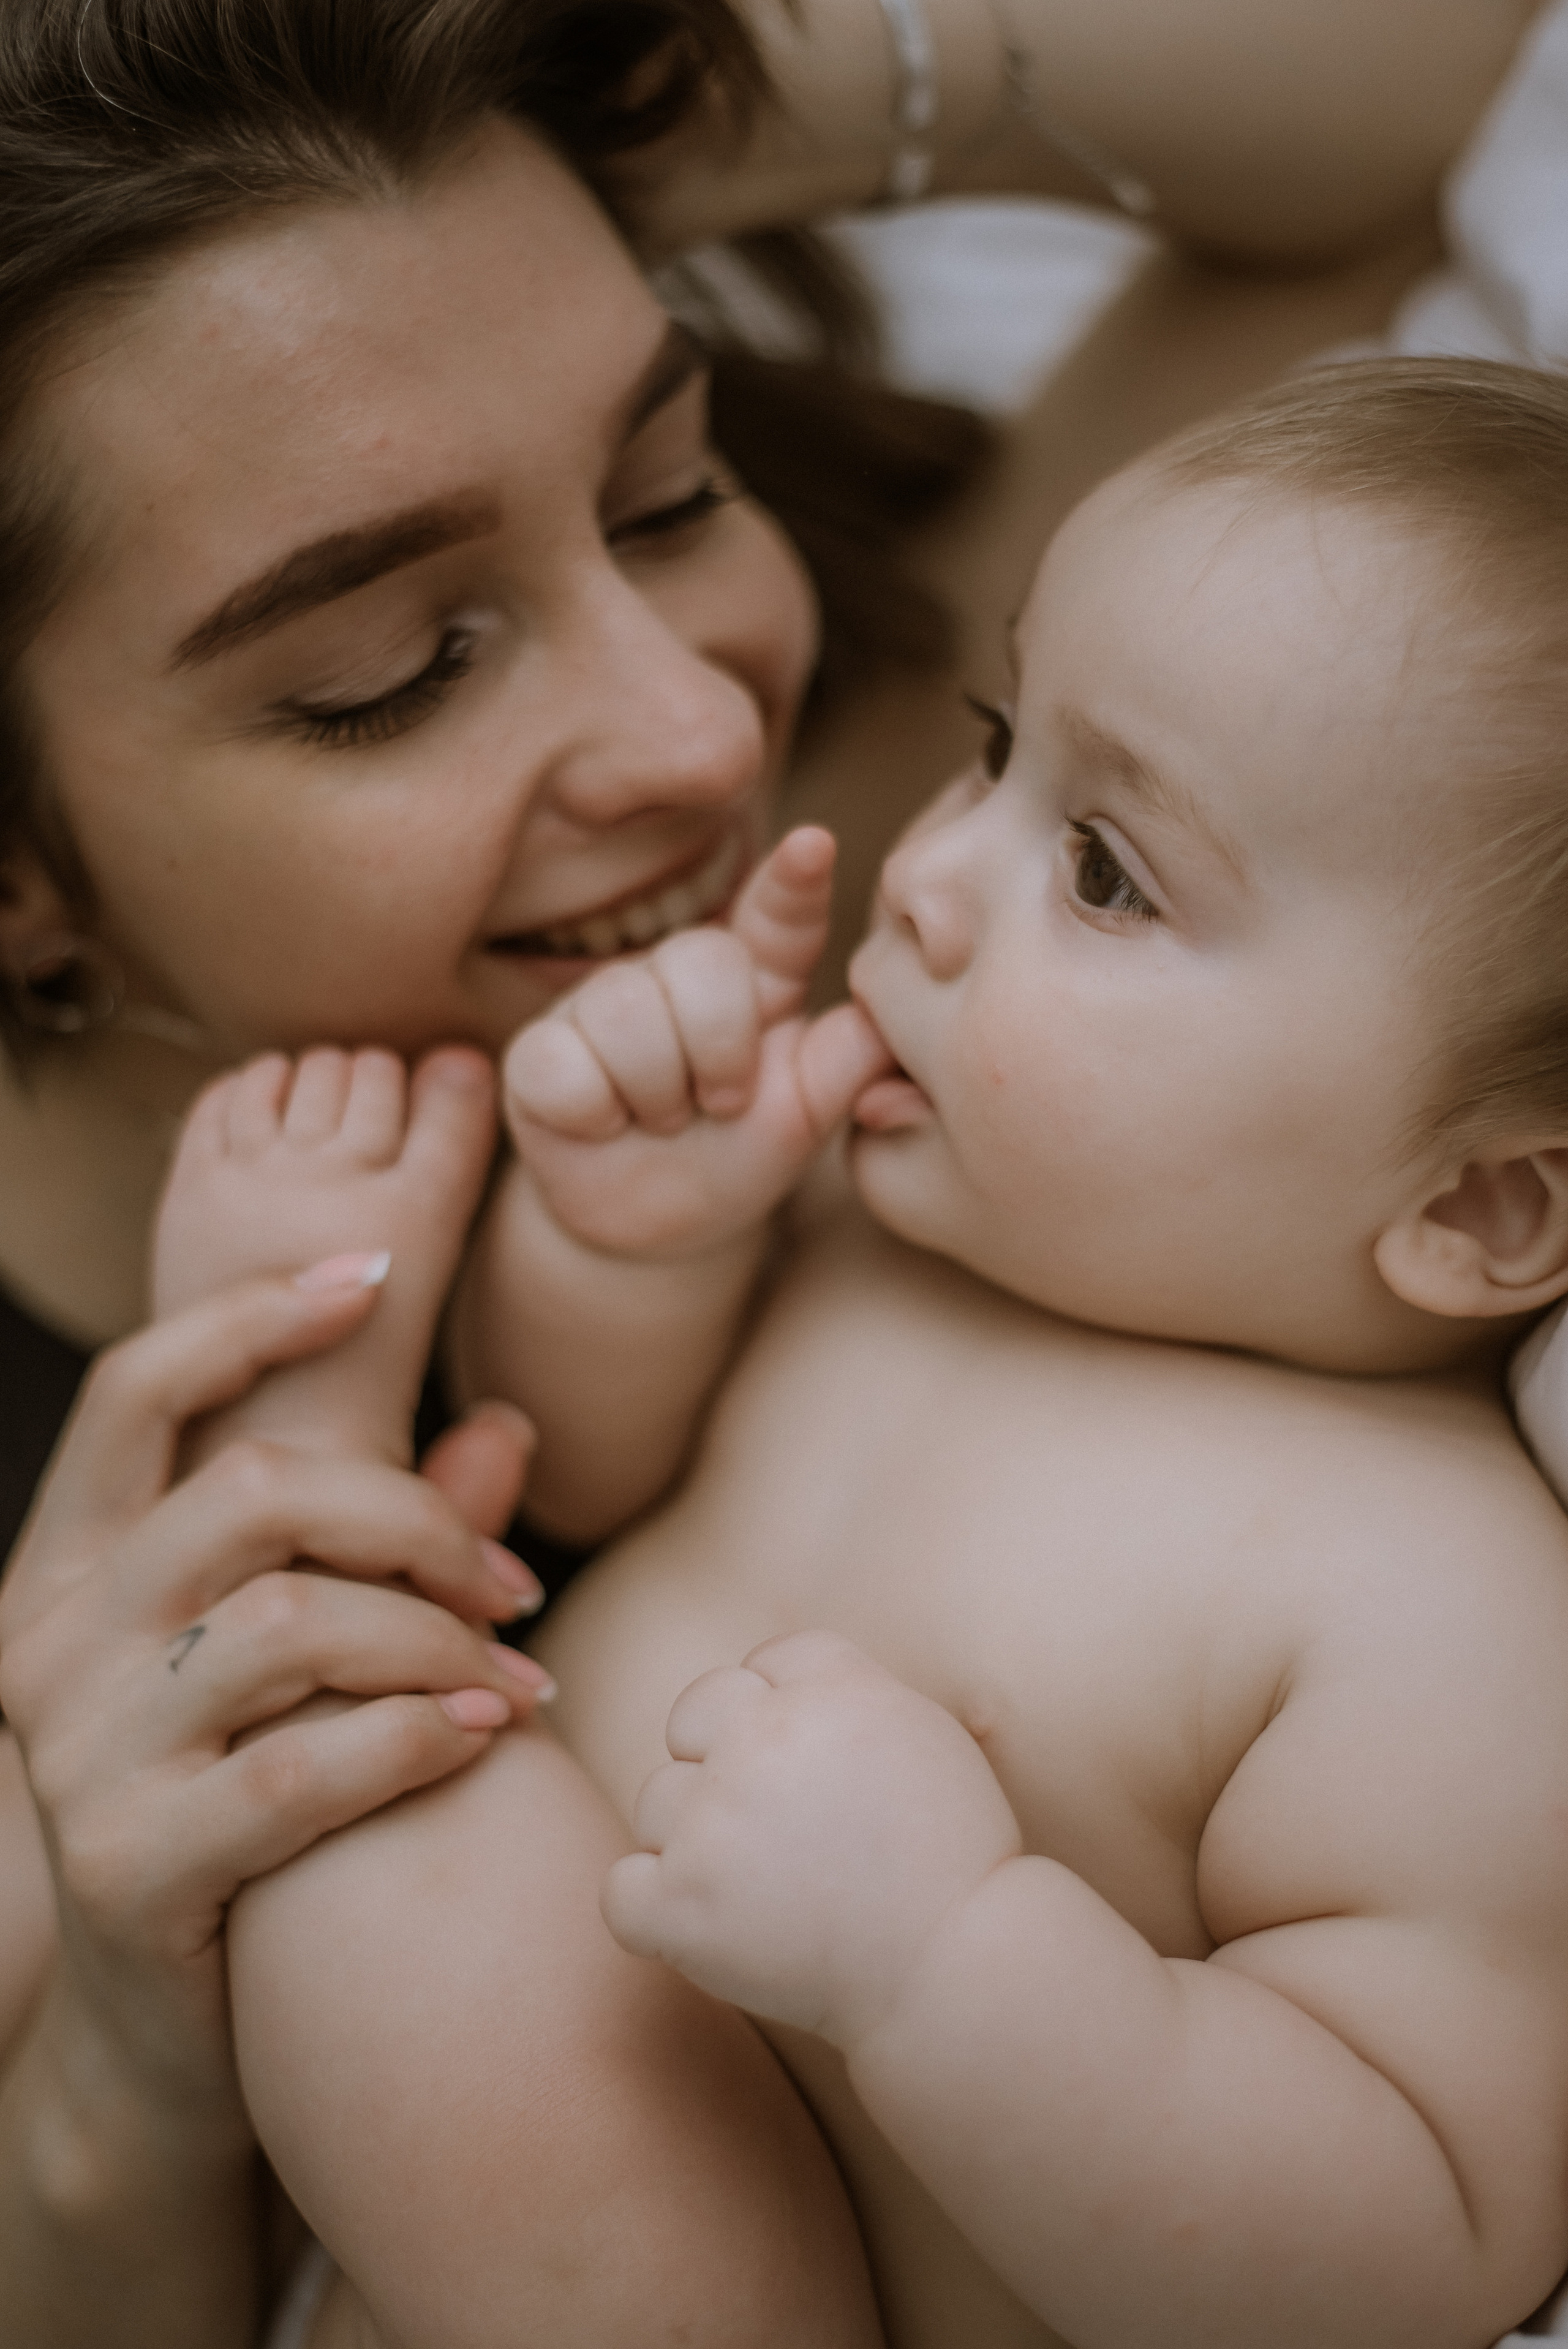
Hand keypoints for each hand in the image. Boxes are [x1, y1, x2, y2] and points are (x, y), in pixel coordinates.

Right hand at [0, 1273, 549, 2112]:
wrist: (161, 2034)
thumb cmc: (246, 1806)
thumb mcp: (294, 1656)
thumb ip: (384, 1542)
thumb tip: (509, 1424)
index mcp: (72, 1564)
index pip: (138, 1389)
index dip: (250, 1314)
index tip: (372, 1281)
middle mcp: (52, 1641)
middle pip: (254, 1494)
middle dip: (417, 1522)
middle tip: (513, 1585)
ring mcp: (77, 1754)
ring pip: (293, 1625)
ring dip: (439, 1644)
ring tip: (517, 1684)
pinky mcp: (127, 1863)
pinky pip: (300, 1770)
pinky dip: (415, 1740)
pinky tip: (484, 1739)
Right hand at [502, 828, 892, 1259]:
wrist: (658, 1230)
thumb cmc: (738, 1156)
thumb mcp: (804, 1117)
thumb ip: (846, 1063)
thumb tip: (881, 1016)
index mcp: (754, 978)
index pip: (777, 917)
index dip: (792, 882)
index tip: (813, 848)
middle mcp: (673, 972)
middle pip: (700, 962)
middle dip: (722, 1052)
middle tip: (721, 1105)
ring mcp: (598, 1005)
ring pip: (628, 1012)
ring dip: (661, 1095)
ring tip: (665, 1122)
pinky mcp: (537, 1052)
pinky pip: (565, 1066)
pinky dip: (595, 1114)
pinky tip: (604, 1128)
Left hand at [603, 1631, 1022, 2051]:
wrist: (954, 1970)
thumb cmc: (952, 1862)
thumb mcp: (921, 1735)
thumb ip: (845, 1694)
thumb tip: (773, 1687)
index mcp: (831, 1687)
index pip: (765, 1661)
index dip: (779, 1711)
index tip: (809, 1767)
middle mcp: (763, 1735)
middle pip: (694, 1713)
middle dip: (719, 1758)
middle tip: (772, 1825)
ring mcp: (713, 1818)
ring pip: (655, 1801)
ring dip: (693, 1839)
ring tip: (763, 1889)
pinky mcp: (680, 1902)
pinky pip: (622, 1888)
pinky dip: (654, 1911)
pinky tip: (710, 1927)